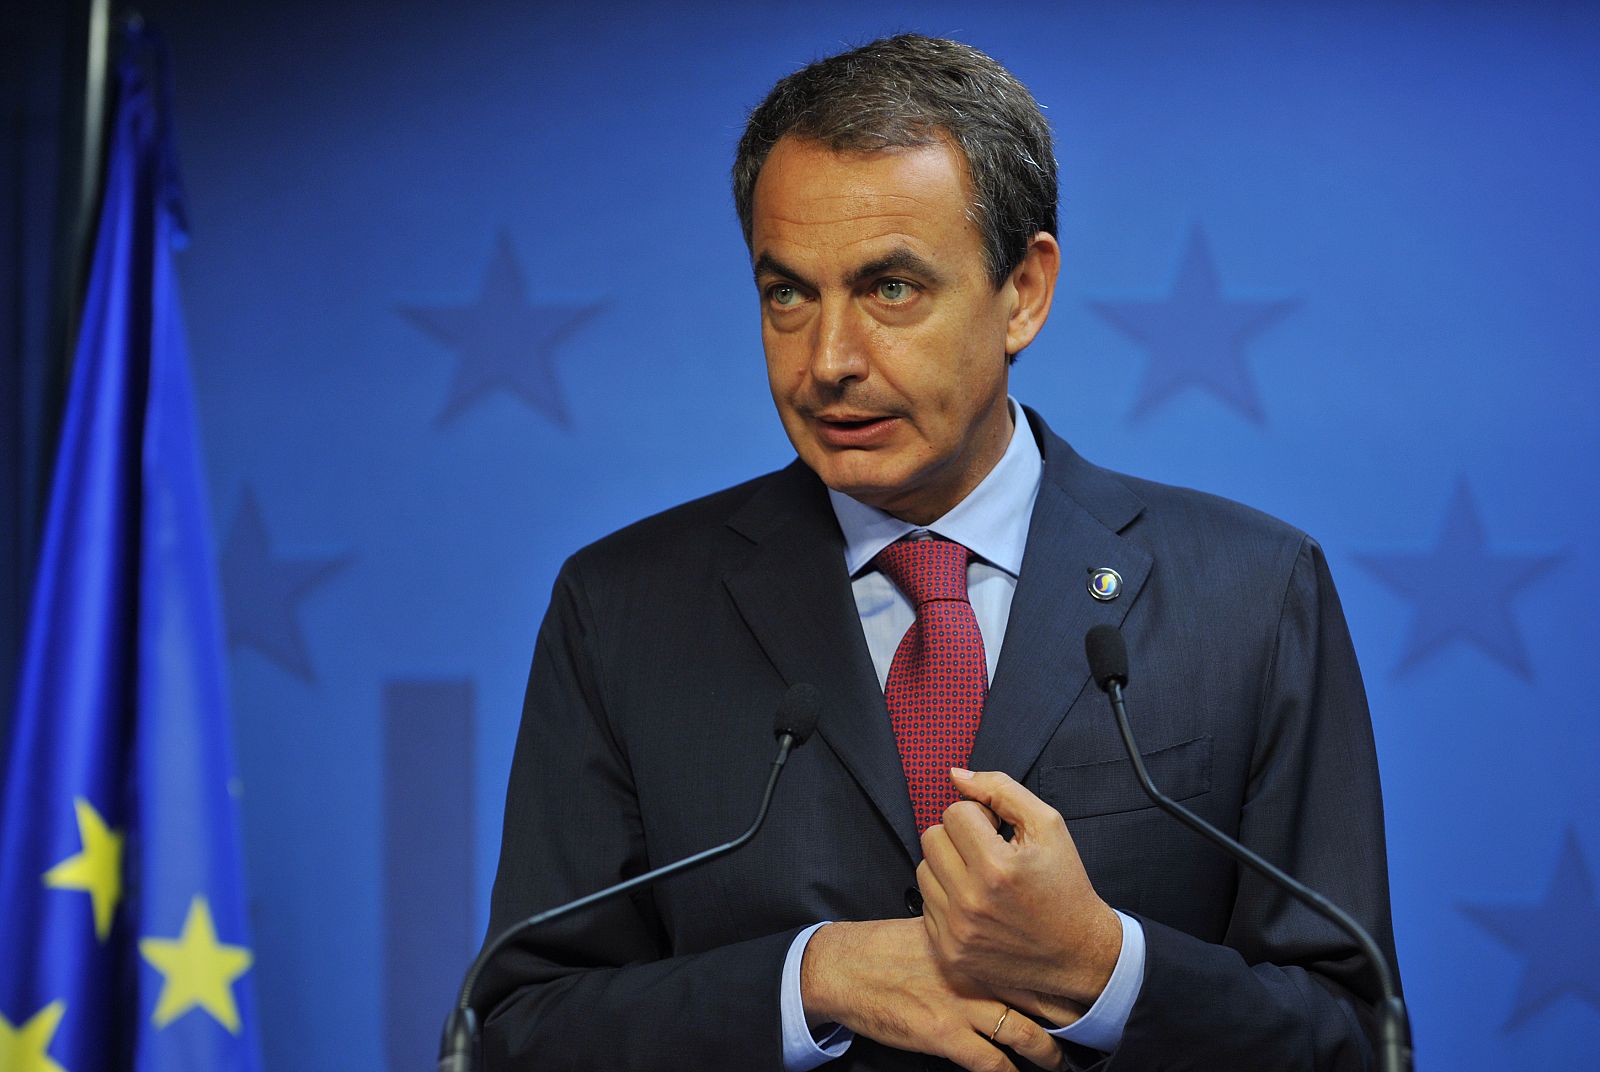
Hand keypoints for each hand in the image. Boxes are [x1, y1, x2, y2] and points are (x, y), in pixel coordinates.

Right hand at [801, 917, 1065, 1071]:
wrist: (846, 968)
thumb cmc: (885, 949)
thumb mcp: (933, 928)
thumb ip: (969, 939)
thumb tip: (997, 943)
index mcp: (974, 940)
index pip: (1029, 956)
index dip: (1060, 973)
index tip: (1083, 983)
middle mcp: (975, 970)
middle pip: (1038, 994)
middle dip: (1068, 1013)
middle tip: (1094, 1025)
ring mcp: (962, 1004)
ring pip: (1024, 1033)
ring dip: (1049, 1052)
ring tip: (1061, 1061)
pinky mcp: (944, 1035)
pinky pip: (992, 1063)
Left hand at [917, 769, 1122, 1004]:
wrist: (1077, 953)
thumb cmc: (1063, 885)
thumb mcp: (1047, 826)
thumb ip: (1001, 791)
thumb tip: (955, 775)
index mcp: (997, 867)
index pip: (955, 813)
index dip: (980, 817)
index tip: (1000, 833)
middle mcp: (971, 902)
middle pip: (932, 838)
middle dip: (959, 838)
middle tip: (989, 853)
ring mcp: (957, 932)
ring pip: (924, 870)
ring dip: (949, 867)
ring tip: (982, 879)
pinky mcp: (949, 953)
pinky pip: (926, 905)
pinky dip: (947, 899)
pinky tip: (978, 905)